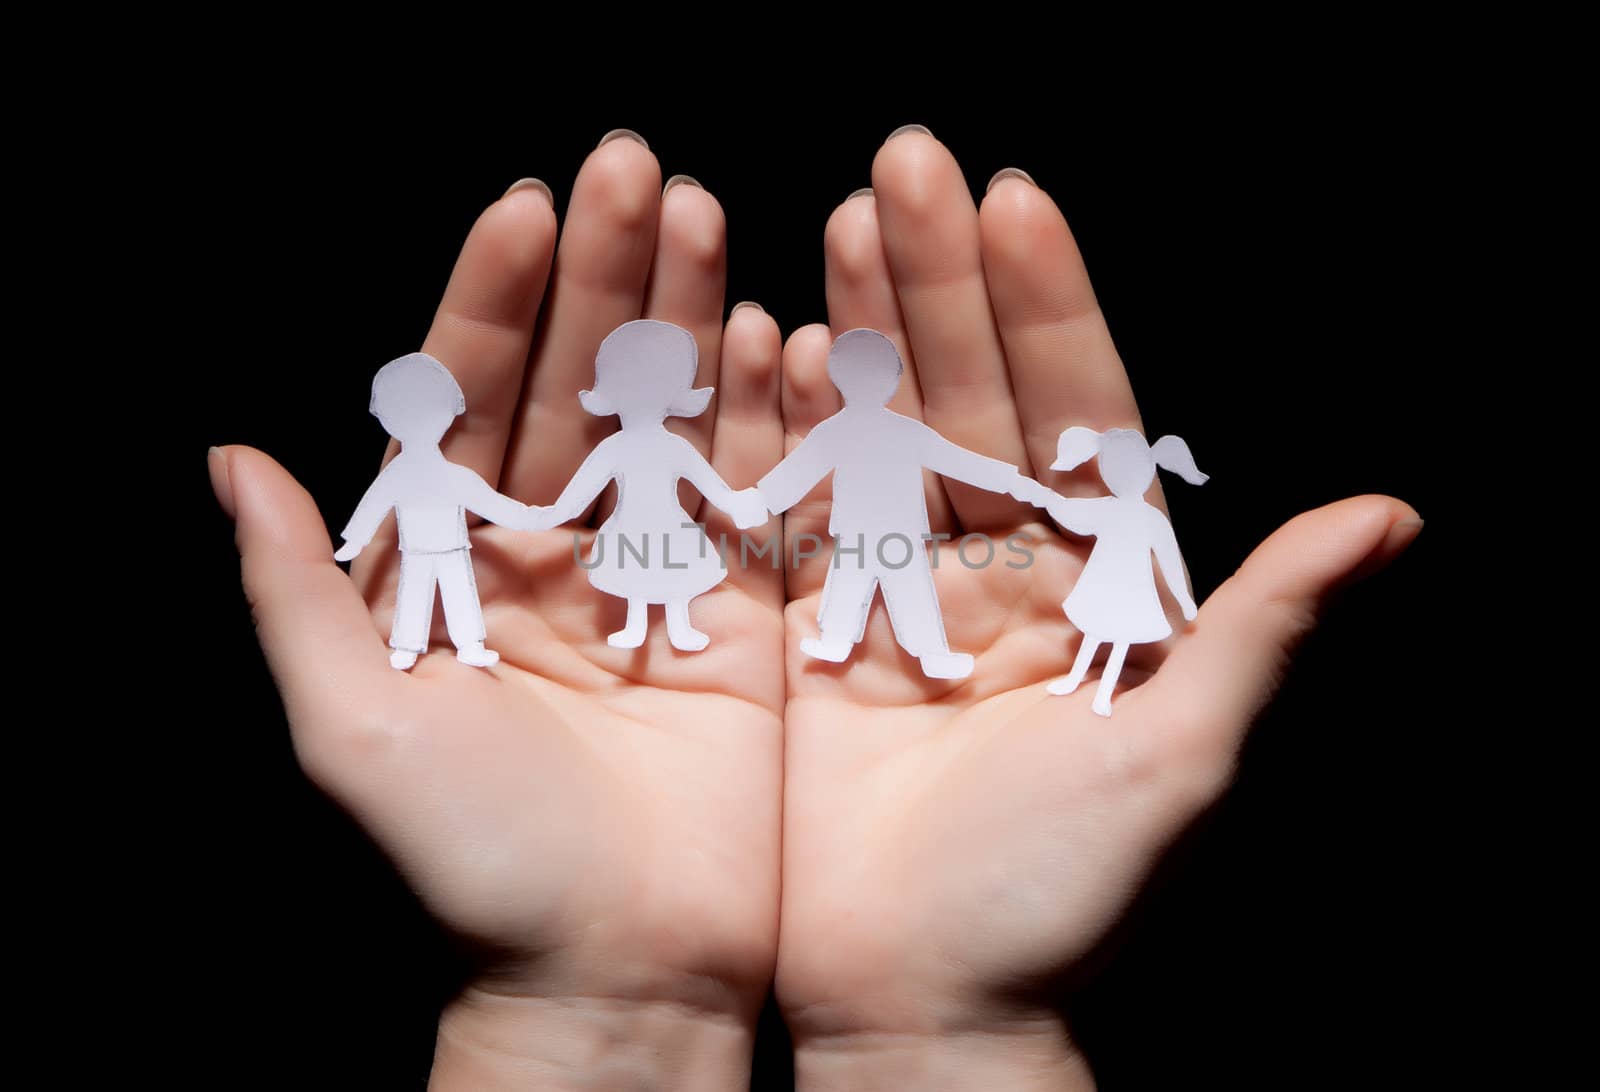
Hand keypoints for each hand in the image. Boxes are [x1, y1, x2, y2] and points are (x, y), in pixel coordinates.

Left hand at [208, 138, 784, 1089]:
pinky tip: (787, 335)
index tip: (530, 207)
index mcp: (460, 566)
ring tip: (710, 219)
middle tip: (640, 173)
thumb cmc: (475, 866)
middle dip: (608, 279)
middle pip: (583, 385)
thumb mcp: (357, 729)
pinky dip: (777, 417)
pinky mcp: (747, 617)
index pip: (471, 401)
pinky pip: (763, 496)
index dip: (496, 302)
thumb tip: (232, 461)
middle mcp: (556, 553)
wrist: (617, 973)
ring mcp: (657, 577)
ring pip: (676, 420)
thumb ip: (299, 593)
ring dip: (692, 320)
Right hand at [772, 128, 1420, 1088]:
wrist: (922, 997)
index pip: (1079, 414)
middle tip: (904, 168)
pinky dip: (781, 432)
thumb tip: (1388, 516)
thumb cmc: (1061, 895)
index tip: (1013, 201)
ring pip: (882, 435)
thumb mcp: (1178, 755)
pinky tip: (768, 346)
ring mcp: (903, 594)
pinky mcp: (817, 633)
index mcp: (1096, 586)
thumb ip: (1259, 626)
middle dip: (939, 283)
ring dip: (862, 331)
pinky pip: (798, 513)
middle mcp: (1001, 570)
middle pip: (968, 398)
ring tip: (841, 225)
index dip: (1047, 308)